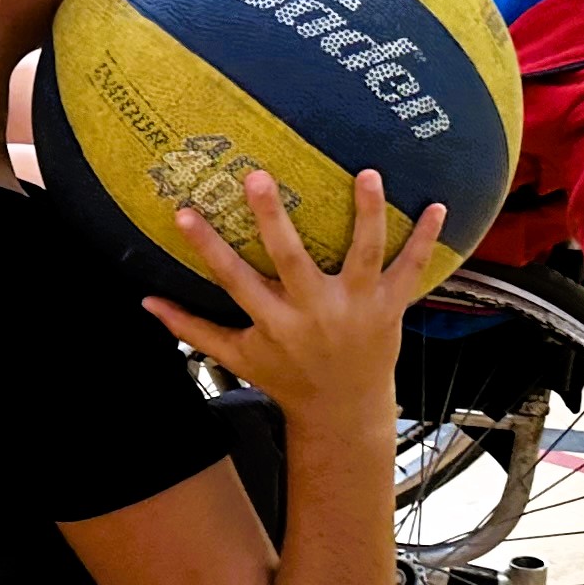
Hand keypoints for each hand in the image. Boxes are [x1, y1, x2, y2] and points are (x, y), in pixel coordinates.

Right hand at [145, 168, 445, 426]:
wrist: (342, 410)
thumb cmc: (286, 379)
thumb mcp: (236, 357)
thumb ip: (192, 327)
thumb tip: (145, 301)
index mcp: (274, 323)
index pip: (232, 279)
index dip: (206, 246)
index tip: (184, 211)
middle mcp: (314, 313)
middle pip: (292, 260)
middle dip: (273, 219)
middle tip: (258, 176)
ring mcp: (357, 308)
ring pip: (363, 255)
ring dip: (367, 214)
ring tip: (367, 174)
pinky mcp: (389, 307)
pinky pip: (410, 270)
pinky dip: (426, 240)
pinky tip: (438, 205)